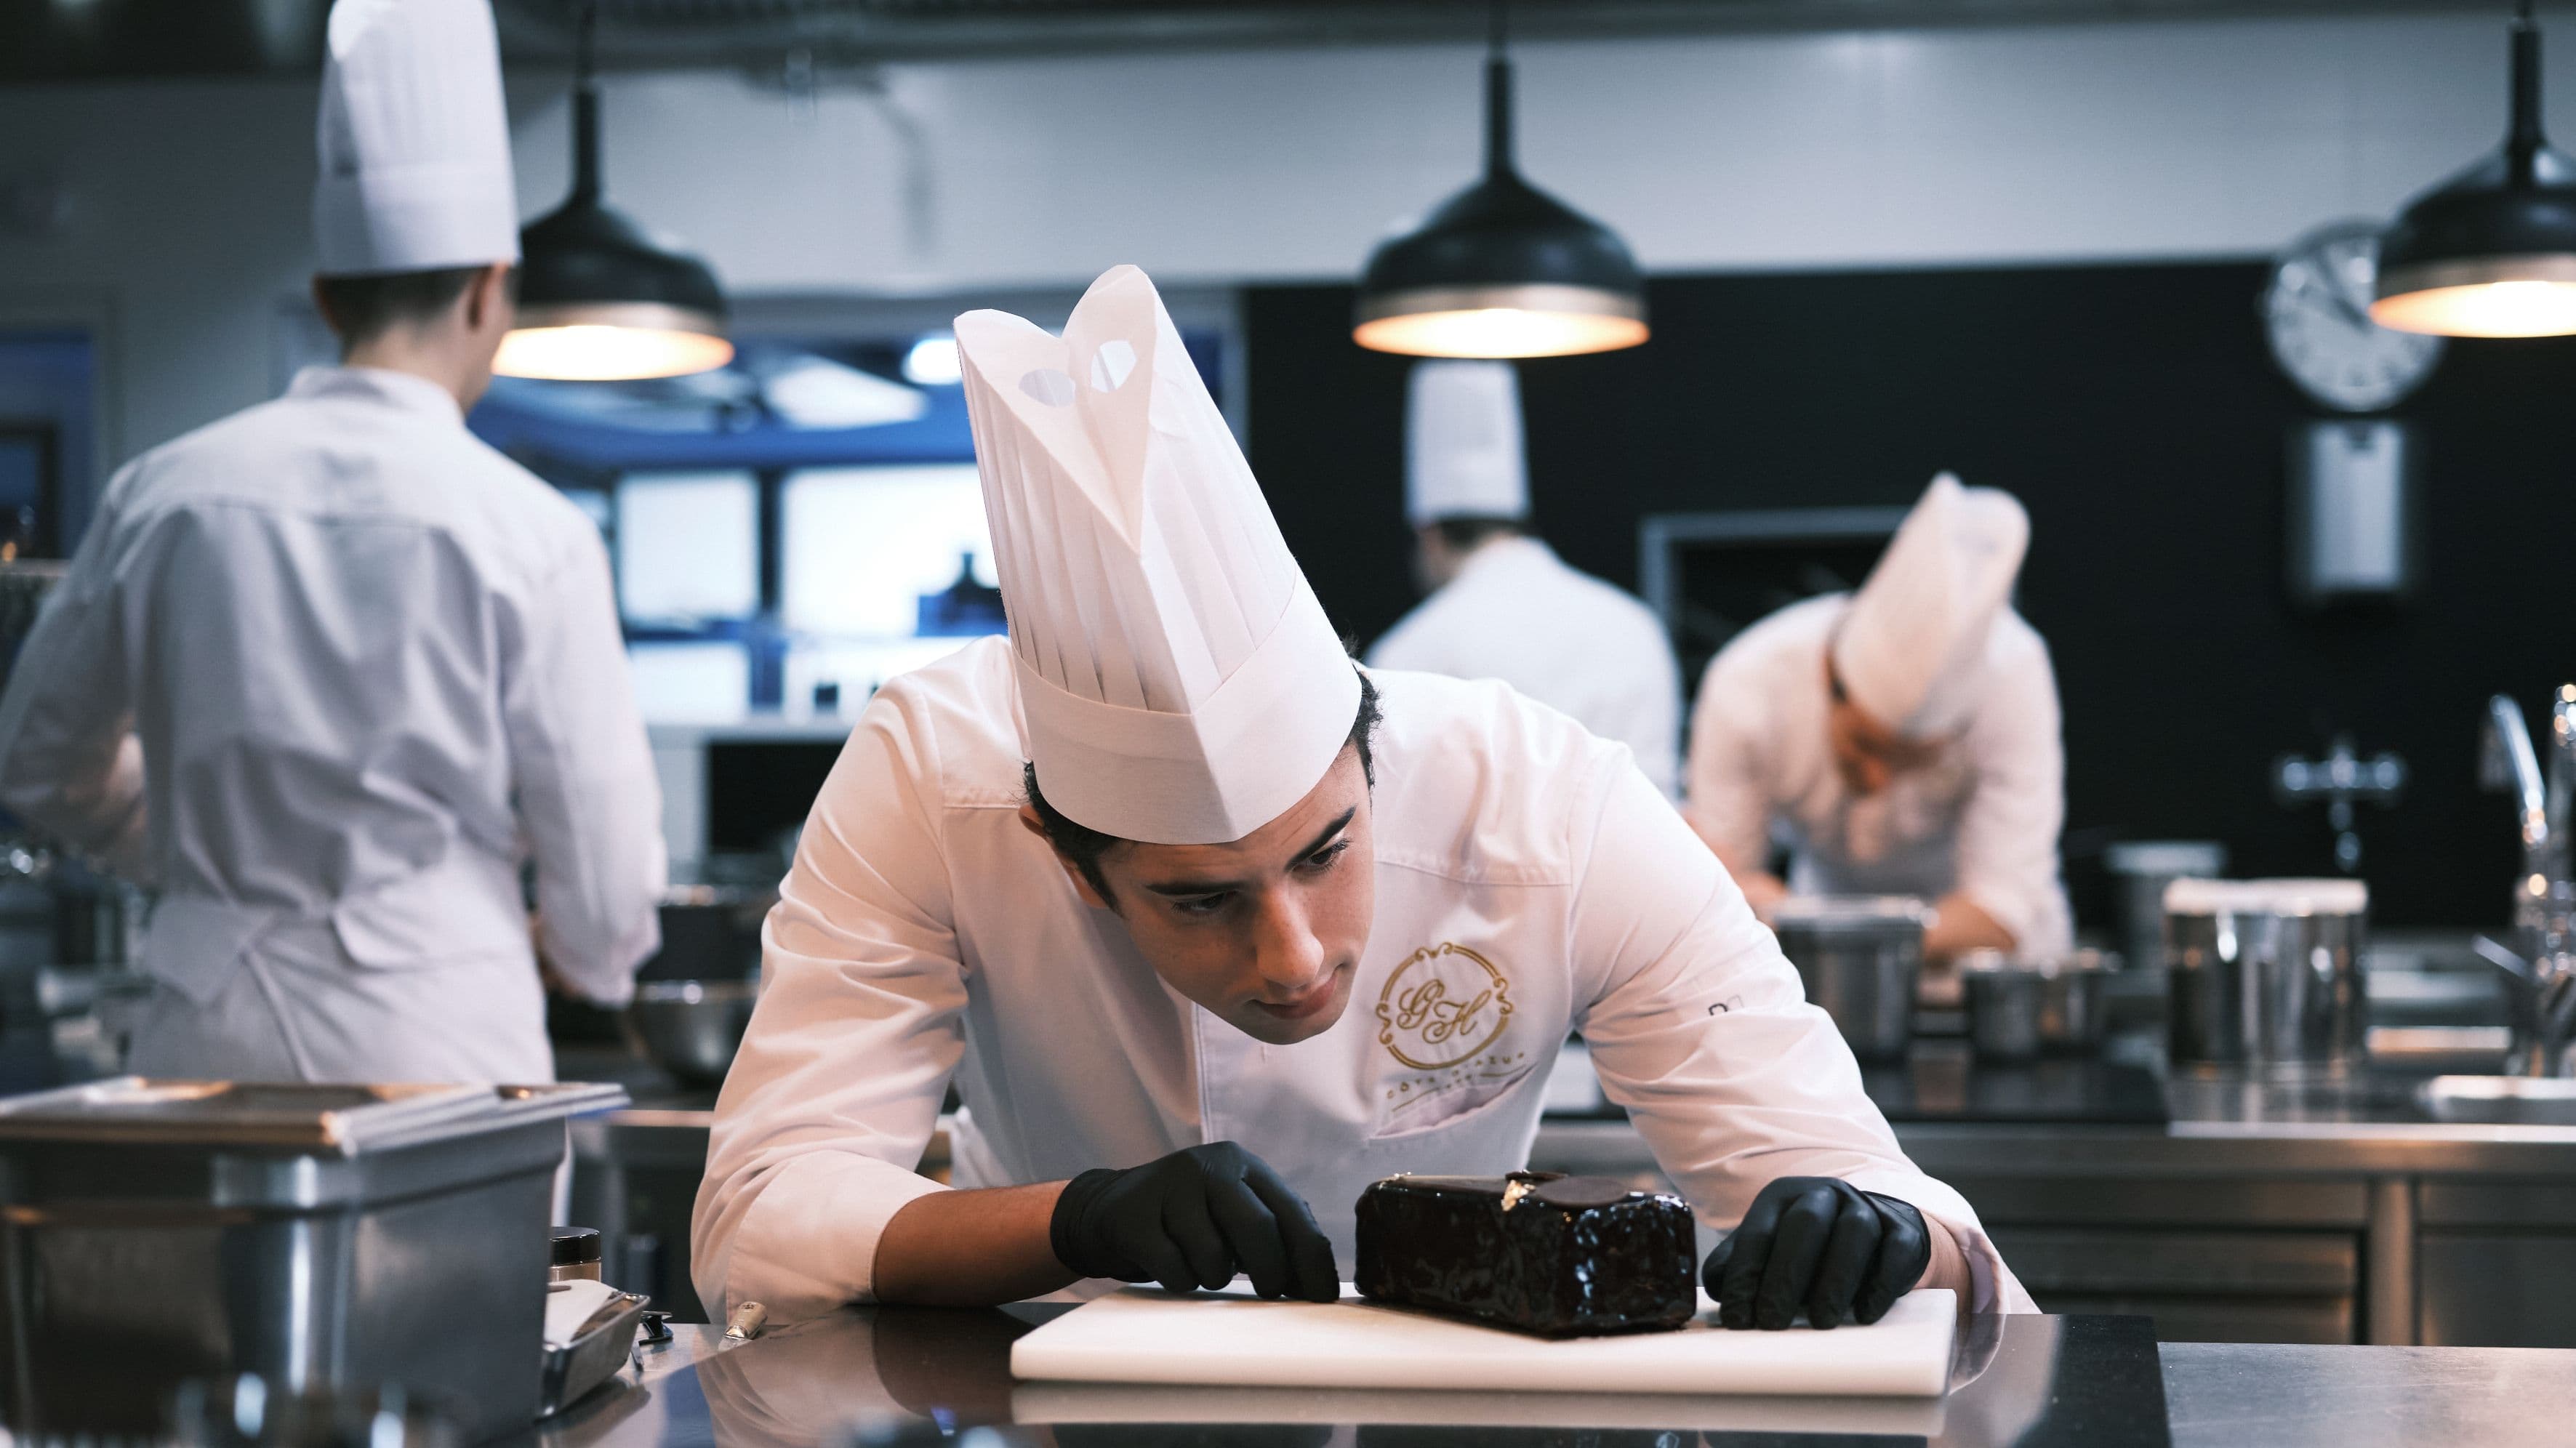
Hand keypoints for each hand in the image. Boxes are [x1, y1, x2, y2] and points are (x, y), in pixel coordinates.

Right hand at [1048, 1141, 1339, 1302]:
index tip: (1322, 1296)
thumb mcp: (1231, 1209)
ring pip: (1214, 1256)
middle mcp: (1208, 1165)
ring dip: (1215, 1277)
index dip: (1312, 1258)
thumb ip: (1273, 1230)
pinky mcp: (1134, 1215)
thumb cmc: (1185, 1219)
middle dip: (1272, 1272)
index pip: (1291, 1211)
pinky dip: (1180, 1280)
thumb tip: (1316, 1280)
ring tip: (1203, 1266)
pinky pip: (1174, 1268)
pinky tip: (1172, 1266)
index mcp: (1242, 1163)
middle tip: (1271, 1293)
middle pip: (1258, 1228)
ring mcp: (1168, 1186)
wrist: (1106, 1208)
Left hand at [1705, 1176, 1929, 1329]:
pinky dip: (1880, 1283)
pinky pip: (1895, 1250)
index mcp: (1783, 1196)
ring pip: (1853, 1233)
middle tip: (1773, 1322)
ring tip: (1820, 1321)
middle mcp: (1824, 1194)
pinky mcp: (1901, 1229)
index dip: (1745, 1274)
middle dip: (1786, 1276)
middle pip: (1806, 1225)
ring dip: (1834, 1280)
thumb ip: (1740, 1266)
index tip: (1738, 1316)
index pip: (1759, 1232)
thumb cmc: (1808, 1251)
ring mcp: (1866, 1208)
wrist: (1873, 1233)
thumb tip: (1719, 1293)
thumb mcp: (1770, 1251)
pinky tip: (1864, 1313)